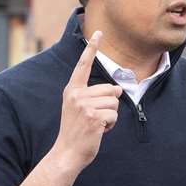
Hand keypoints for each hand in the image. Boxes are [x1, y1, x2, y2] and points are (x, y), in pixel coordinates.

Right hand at [53, 31, 121, 172]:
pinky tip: (98, 131)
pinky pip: (114, 114)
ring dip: (111, 116)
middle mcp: (76, 95)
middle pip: (110, 89)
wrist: (66, 153)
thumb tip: (119, 88)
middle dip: (110, 104)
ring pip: (114, 102)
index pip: (83, 65)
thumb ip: (96, 96)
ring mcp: (84, 105)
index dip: (92, 48)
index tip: (98, 32)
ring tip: (96, 125)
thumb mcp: (80, 109)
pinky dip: (110, 125)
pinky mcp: (93, 116)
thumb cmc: (76, 132)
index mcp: (72, 90)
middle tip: (94, 119)